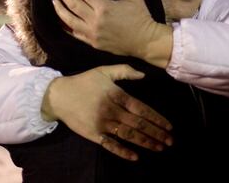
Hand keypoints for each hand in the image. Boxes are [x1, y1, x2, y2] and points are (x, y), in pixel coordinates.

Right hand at [41, 64, 173, 160]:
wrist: (59, 95)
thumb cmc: (84, 82)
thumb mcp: (103, 71)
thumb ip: (124, 71)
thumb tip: (144, 74)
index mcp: (117, 95)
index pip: (142, 109)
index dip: (157, 118)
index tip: (169, 126)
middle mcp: (112, 110)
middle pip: (138, 124)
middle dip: (156, 133)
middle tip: (170, 141)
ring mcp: (102, 124)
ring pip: (128, 135)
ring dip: (145, 142)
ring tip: (160, 148)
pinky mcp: (93, 134)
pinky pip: (110, 145)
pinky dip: (123, 152)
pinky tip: (135, 157)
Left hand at [50, 0, 173, 67]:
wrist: (145, 42)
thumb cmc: (141, 17)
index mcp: (105, 7)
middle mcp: (95, 21)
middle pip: (73, 4)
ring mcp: (92, 33)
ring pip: (70, 20)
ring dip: (60, 10)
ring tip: (54, 1)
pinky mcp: (93, 43)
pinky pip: (75, 34)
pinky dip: (66, 26)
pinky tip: (61, 20)